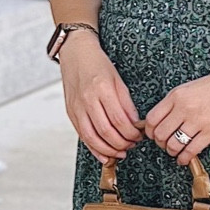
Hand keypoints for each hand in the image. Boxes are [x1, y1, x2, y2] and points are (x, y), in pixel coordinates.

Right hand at [58, 32, 141, 163]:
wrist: (75, 53)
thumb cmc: (98, 64)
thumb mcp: (117, 79)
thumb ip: (126, 103)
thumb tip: (134, 124)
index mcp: (102, 88)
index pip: (119, 119)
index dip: (131, 133)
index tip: (139, 136)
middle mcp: (87, 99)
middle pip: (106, 131)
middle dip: (122, 143)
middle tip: (132, 145)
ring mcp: (76, 107)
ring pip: (92, 137)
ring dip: (108, 149)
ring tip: (121, 152)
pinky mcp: (70, 112)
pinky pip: (82, 135)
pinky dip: (93, 148)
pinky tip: (104, 155)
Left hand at [144, 57, 209, 164]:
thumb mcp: (191, 87)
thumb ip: (176, 102)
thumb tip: (164, 119)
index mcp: (177, 94)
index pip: (152, 118)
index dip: (149, 131)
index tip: (153, 135)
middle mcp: (184, 107)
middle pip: (160, 134)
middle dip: (160, 143)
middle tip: (164, 144)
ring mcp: (198, 120)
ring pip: (173, 144)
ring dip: (171, 152)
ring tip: (175, 151)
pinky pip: (191, 150)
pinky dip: (184, 158)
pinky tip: (184, 159)